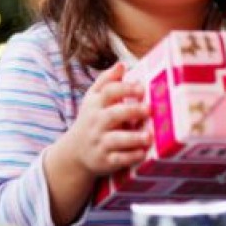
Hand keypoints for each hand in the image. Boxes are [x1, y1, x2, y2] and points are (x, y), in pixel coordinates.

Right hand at [43, 62, 152, 225]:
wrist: (75, 151)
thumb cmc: (92, 120)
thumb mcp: (93, 98)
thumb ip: (107, 81)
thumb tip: (122, 64)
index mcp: (95, 104)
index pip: (108, 92)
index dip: (125, 88)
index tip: (141, 88)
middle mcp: (96, 123)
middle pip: (113, 114)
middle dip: (132, 111)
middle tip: (149, 109)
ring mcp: (99, 142)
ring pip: (115, 140)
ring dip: (133, 138)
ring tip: (149, 136)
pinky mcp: (104, 161)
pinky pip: (118, 159)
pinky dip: (130, 157)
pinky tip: (142, 152)